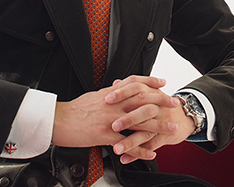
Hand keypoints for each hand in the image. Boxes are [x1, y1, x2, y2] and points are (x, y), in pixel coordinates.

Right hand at [52, 75, 173, 152]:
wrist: (59, 120)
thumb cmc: (74, 110)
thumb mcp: (92, 96)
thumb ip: (108, 92)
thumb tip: (117, 87)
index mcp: (110, 94)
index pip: (134, 83)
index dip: (149, 81)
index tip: (161, 82)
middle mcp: (112, 104)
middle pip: (141, 100)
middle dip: (160, 101)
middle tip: (173, 102)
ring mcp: (110, 120)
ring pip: (139, 121)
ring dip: (158, 125)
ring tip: (171, 128)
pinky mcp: (105, 136)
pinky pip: (127, 143)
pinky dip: (141, 149)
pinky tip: (151, 152)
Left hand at [105, 78, 195, 162]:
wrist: (185, 116)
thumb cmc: (162, 105)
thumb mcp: (150, 93)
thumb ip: (132, 89)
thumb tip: (116, 82)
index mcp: (150, 93)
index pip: (135, 90)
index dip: (121, 93)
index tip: (107, 98)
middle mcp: (157, 107)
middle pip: (142, 111)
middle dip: (127, 119)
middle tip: (113, 126)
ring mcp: (162, 122)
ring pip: (145, 132)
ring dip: (130, 142)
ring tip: (117, 149)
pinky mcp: (165, 137)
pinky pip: (151, 146)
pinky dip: (137, 154)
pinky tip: (126, 159)